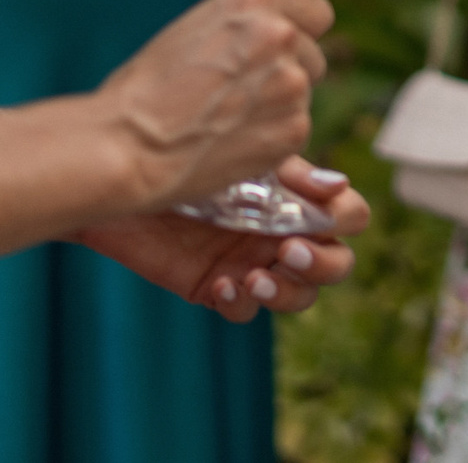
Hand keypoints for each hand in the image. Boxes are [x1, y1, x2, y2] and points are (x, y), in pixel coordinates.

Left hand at [77, 158, 368, 320]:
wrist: (117, 176)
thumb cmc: (183, 155)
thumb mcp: (243, 158)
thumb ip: (291, 174)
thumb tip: (338, 186)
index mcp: (297, 198)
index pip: (350, 217)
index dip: (342, 222)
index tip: (310, 220)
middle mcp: (282, 232)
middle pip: (337, 265)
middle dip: (322, 265)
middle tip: (286, 253)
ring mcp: (252, 261)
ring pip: (299, 296)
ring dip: (287, 293)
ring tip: (254, 278)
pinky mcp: (215, 286)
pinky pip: (244, 311)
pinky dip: (239, 303)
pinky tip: (220, 283)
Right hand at [94, 0, 332, 209]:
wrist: (125, 145)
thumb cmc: (145, 91)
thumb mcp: (194, 31)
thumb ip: (245, 26)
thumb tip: (279, 33)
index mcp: (253, 1)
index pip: (316, 12)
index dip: (300, 34)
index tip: (282, 52)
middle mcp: (280, 34)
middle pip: (313, 55)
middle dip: (288, 73)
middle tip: (242, 94)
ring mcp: (292, 82)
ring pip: (304, 95)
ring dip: (278, 107)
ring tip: (227, 120)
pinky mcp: (294, 128)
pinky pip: (296, 130)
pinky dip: (273, 139)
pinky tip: (233, 143)